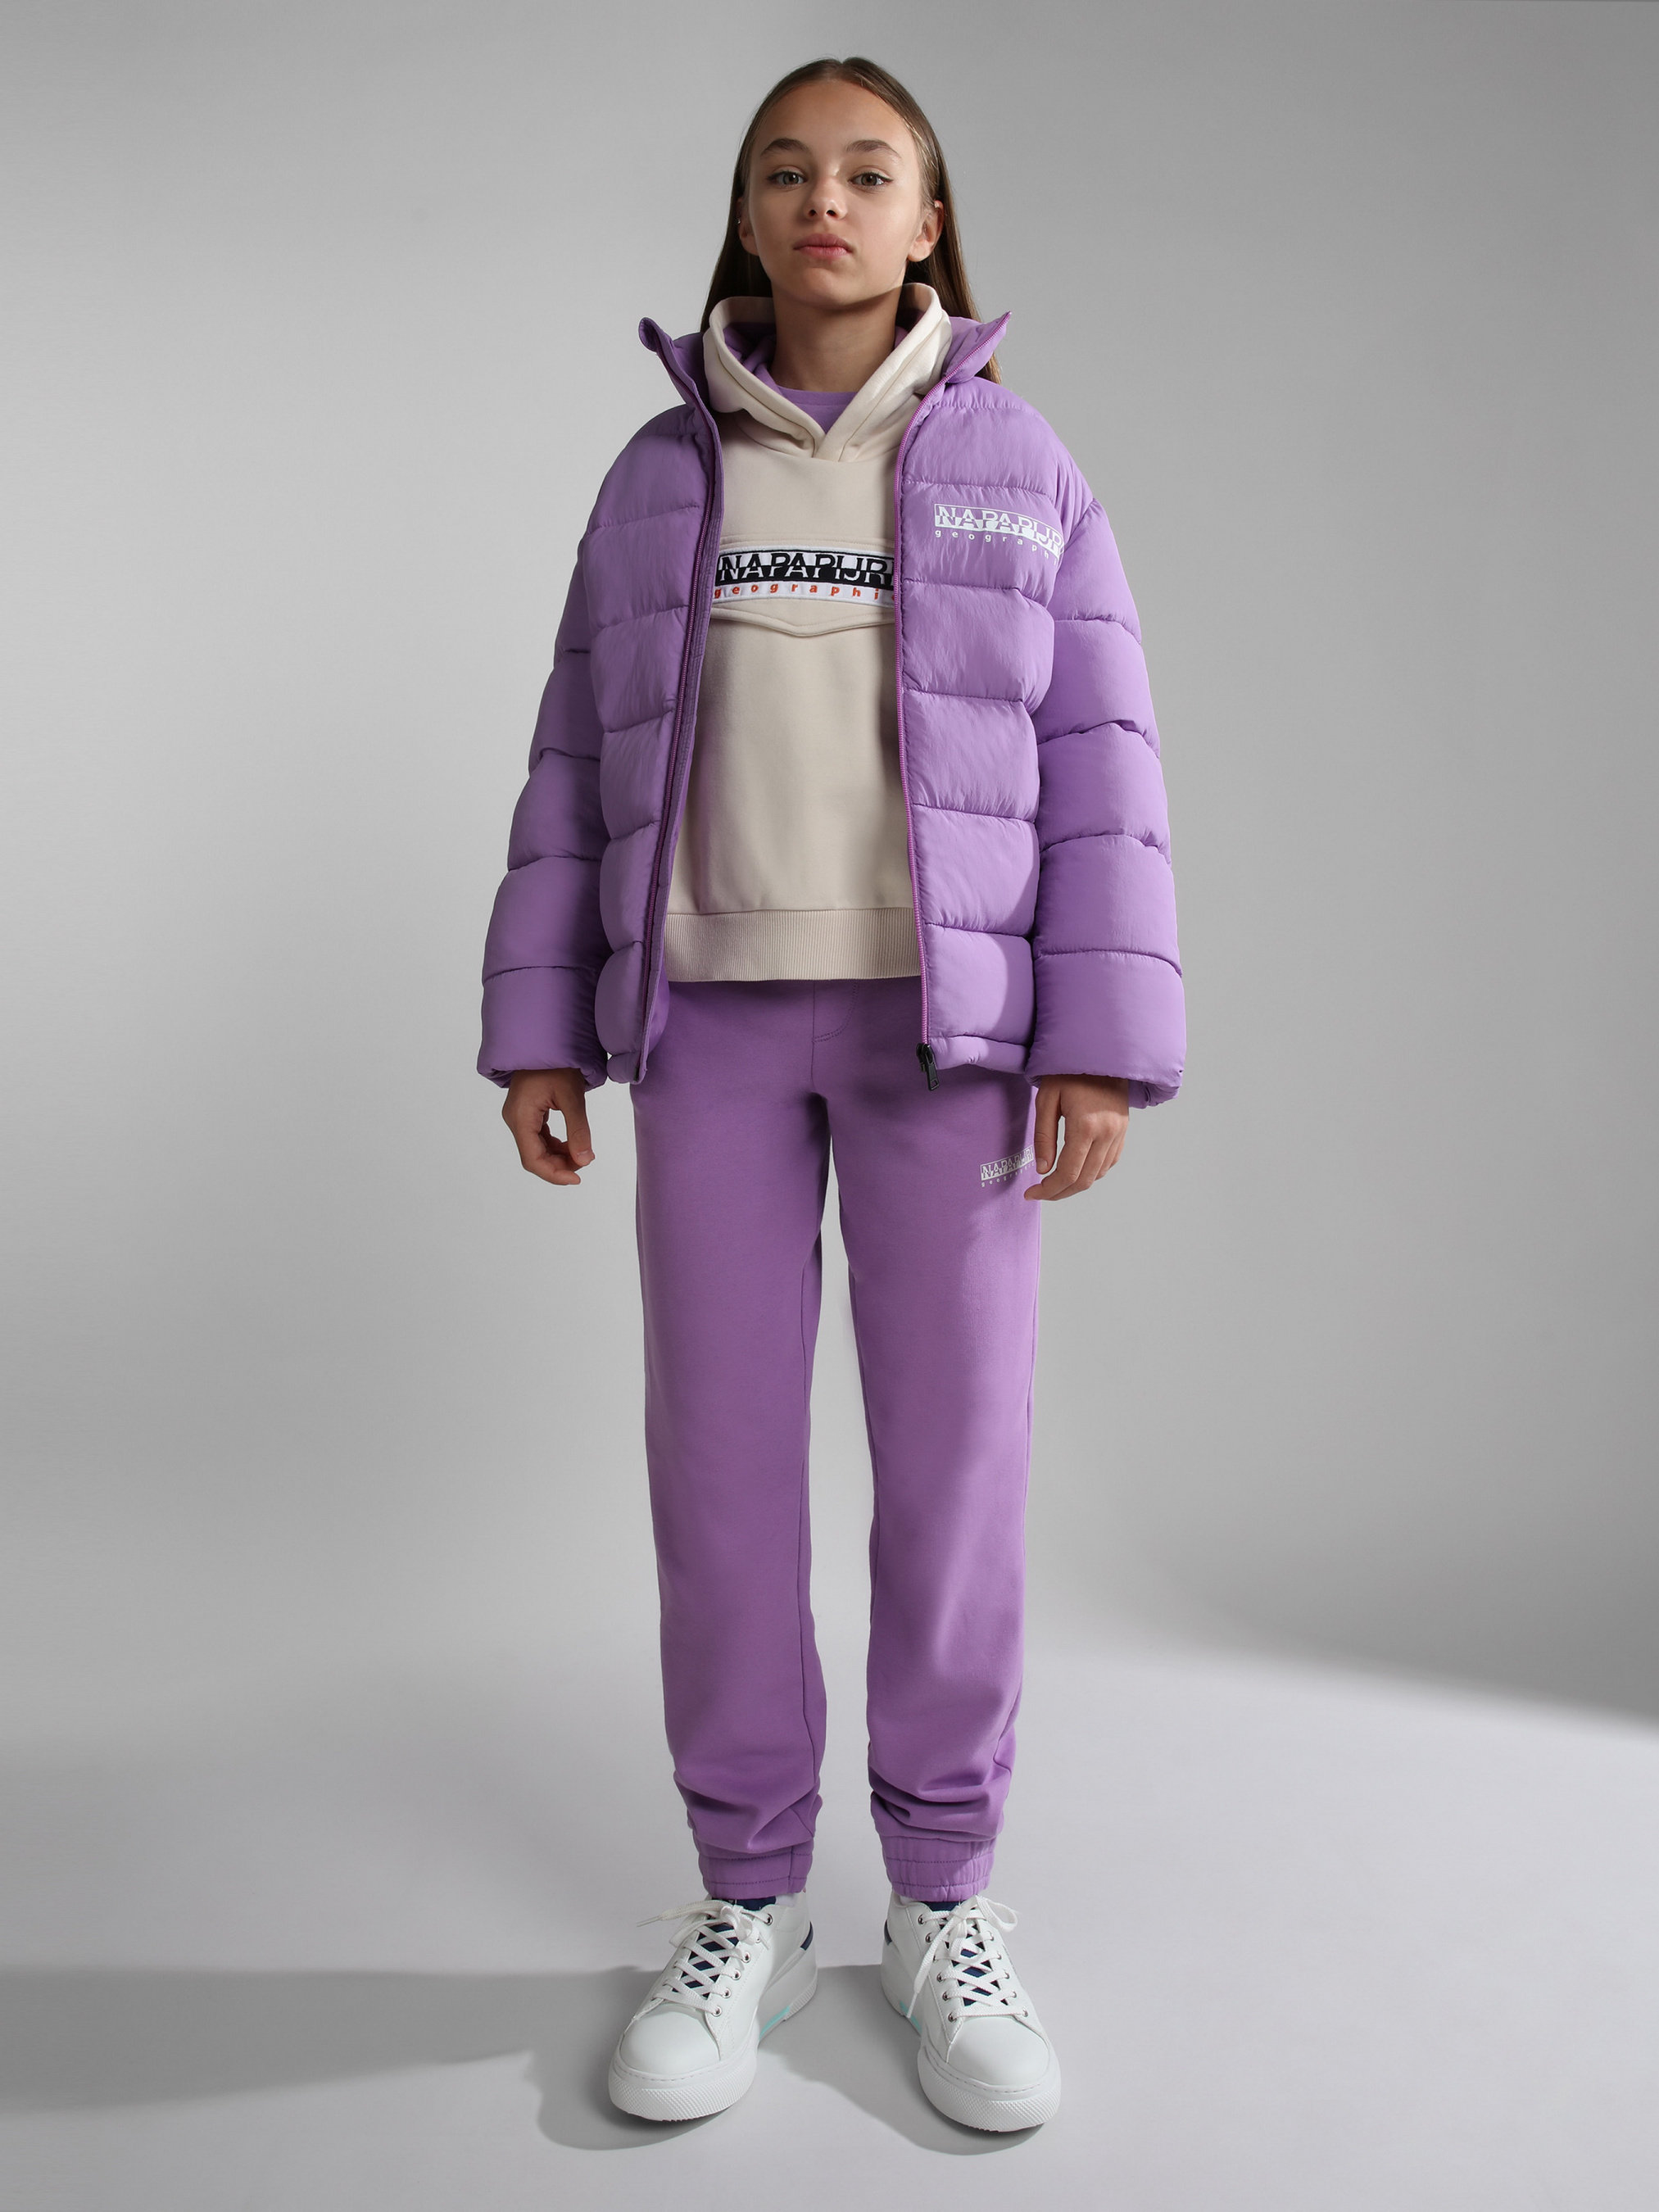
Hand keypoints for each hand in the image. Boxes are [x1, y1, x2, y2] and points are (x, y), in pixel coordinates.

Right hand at [502, 1068, 593, 1186]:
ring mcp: (519, 1116)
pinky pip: (539, 1137)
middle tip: (586, 1162)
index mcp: (520, 1117)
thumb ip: (578, 1130)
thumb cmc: (557, 1063)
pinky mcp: (527, 1113)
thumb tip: (585, 1161)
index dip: (554, 1174)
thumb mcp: (572, 1096)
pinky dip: (556, 1145)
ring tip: (582, 1153)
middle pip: (534, 1156)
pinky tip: (572, 1144)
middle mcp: (515, 1119)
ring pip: (537, 1148)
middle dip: (559, 1165)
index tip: (577, 1179)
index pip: (533, 1159)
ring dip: (559, 1156)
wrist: (546, 1039)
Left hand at [1025, 1074, 1129, 1200]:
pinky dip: (1091, 1173)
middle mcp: (1107, 1134)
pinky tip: (1075, 1170)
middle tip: (1040, 1193)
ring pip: (1097, 1175)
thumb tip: (1042, 1169)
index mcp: (1086, 1126)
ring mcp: (1118, 1134)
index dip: (1048, 1190)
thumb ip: (1043, 1136)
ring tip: (1054, 1183)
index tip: (1031, 1194)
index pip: (1068, 1172)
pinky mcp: (1123, 1132)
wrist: (1101, 1054)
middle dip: (1059, 1192)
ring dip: (1075, 1185)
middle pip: (1083, 1180)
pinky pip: (1109, 1163)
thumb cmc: (1069, 1072)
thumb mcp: (1046, 1099)